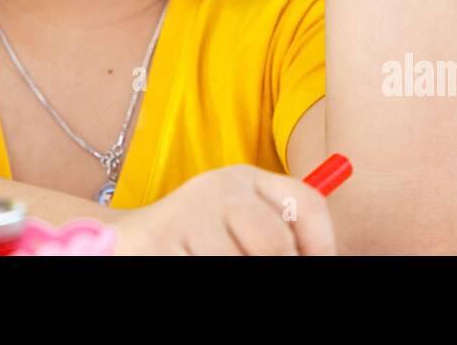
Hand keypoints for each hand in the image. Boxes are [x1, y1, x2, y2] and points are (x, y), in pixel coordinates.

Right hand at [109, 164, 336, 254]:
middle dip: (278, 267)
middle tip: (260, 271)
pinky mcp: (160, 242)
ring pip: (236, 263)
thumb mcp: (242, 226)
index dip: (324, 245)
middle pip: (277, 243)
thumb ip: (280, 235)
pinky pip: (202, 272)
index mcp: (247, 179)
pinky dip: (202, 276)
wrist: (130, 241)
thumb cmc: (201, 241)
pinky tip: (190, 264)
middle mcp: (219, 187)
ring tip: (213, 263)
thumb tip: (326, 260)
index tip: (320, 266)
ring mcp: (187, 214)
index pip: (308, 204)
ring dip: (231, 277)